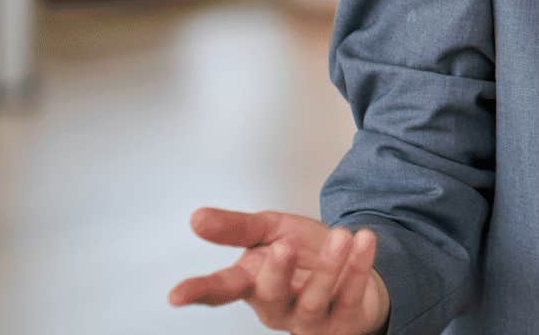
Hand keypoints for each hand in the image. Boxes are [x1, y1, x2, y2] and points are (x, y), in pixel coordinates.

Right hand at [168, 206, 391, 333]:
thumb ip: (237, 228)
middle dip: (276, 273)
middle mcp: (277, 307)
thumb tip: (197, 218)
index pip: (220, 290)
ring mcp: (310, 319)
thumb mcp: (271, 232)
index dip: (199, 292)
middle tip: (284, 246)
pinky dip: (358, 268)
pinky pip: (349, 296)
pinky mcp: (343, 321)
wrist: (352, 267)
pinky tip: (363, 240)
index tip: (175, 296)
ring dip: (328, 268)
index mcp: (252, 284)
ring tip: (341, 235)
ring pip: (313, 300)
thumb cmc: (305, 255)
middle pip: (269, 296)